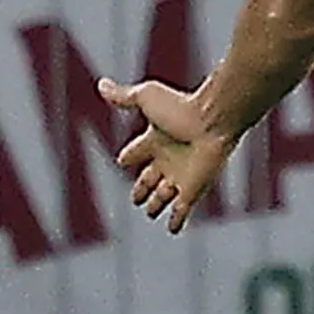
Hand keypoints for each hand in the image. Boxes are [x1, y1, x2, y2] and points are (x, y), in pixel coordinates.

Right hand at [98, 76, 235, 233]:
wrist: (213, 120)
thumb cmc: (181, 107)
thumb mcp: (146, 98)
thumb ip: (123, 96)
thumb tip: (101, 85)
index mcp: (154, 138)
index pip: (135, 151)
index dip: (128, 157)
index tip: (122, 161)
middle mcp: (167, 158)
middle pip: (148, 178)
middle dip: (141, 188)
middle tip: (136, 197)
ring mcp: (180, 176)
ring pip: (162, 197)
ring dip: (156, 205)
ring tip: (151, 211)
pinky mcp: (192, 191)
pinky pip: (182, 211)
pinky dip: (176, 221)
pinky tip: (173, 229)